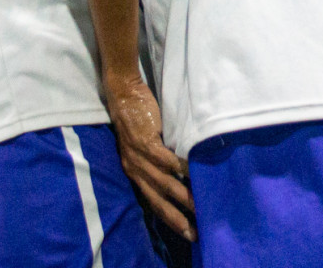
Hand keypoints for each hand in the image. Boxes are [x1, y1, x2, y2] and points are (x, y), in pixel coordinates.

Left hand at [104, 71, 194, 241]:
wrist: (124, 92)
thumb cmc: (136, 117)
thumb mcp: (141, 146)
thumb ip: (155, 161)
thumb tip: (179, 174)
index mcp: (133, 171)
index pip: (152, 201)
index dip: (168, 217)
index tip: (186, 230)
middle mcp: (133, 168)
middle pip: (157, 198)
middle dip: (175, 216)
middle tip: (195, 230)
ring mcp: (138, 155)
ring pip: (162, 182)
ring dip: (181, 195)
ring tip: (199, 205)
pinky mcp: (145, 140)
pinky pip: (164, 159)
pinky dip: (178, 168)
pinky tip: (191, 174)